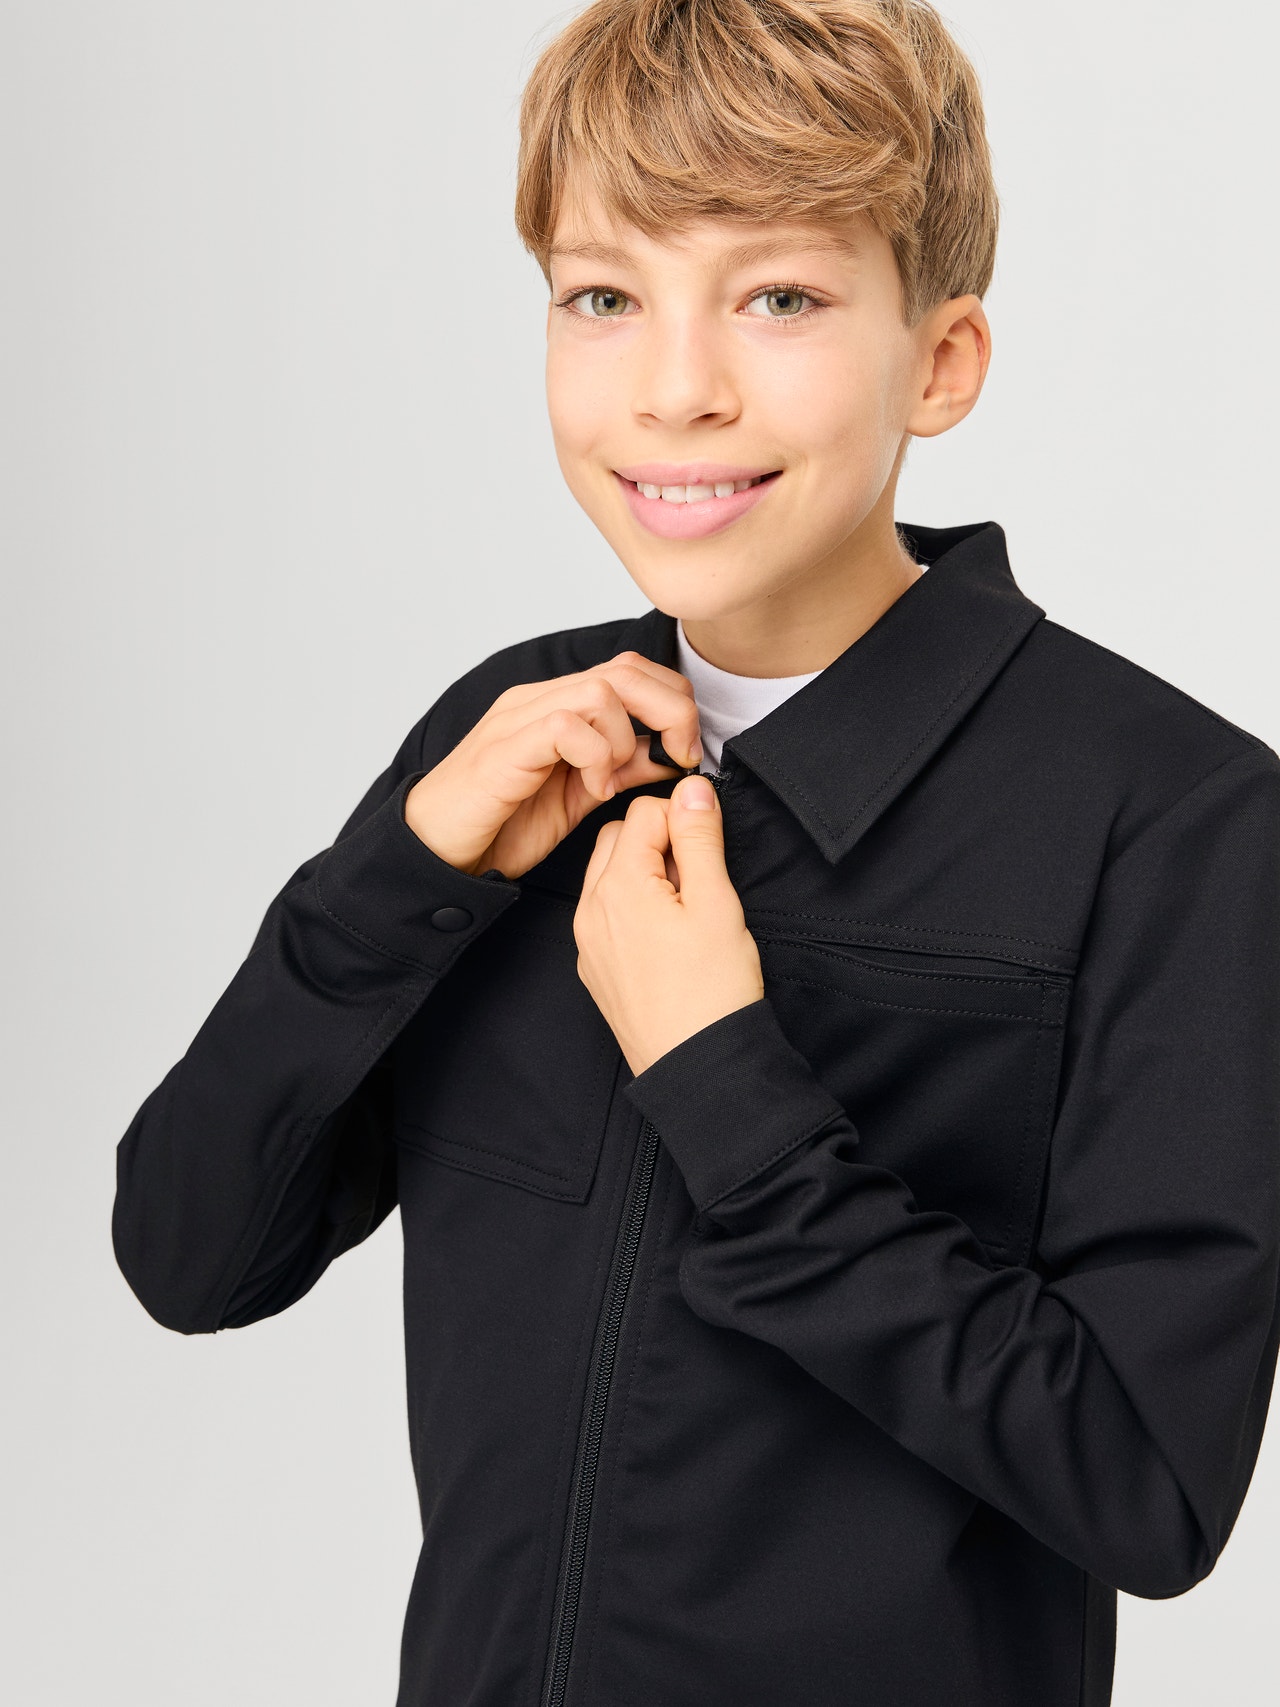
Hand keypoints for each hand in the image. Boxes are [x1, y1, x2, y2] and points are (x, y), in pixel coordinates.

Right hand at [403, 652, 700, 879]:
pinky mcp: (507, 746)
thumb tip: (671, 754)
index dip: (673, 703)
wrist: (438, 849)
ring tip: (613, 783)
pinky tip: (592, 790)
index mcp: (559, 705)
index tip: (686, 752)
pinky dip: (595, 757)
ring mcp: (521, 718)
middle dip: (671, 712)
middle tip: (679, 757)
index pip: (632, 671)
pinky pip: (568, 726)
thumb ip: (623, 768)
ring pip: (602, 691)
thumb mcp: (581, 795)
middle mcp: (540, 699)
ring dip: (626, 740)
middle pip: (627, 670)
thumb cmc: (501, 823)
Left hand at [574, 773, 764, 1076]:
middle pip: (619, 837)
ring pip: (610, 874)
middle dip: (660, 842)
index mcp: (619, 886)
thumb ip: (699, 838)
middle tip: (700, 878)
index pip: (644, 811)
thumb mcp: (716, 902)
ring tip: (686, 907)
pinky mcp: (594, 967)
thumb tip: (692, 787)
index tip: (710, 847)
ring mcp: (588, 941)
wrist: (697, 1068)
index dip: (684, 820)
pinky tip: (669, 937)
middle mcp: (591, 909)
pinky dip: (634, 907)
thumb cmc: (713, 992)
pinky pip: (606, 914)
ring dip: (645, 872)